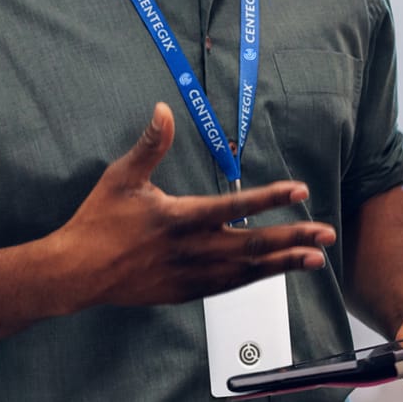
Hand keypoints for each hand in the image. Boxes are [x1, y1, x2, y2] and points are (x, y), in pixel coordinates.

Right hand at [42, 103, 336, 309]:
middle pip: (253, 245)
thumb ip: (150, 145)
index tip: (300, 191)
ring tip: (315, 258)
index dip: (271, 198)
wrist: (77, 274)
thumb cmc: (98, 222)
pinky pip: (230, 286)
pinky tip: (275, 272)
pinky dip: (256, 278)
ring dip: (283, 263)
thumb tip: (164, 109)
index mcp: (180, 218)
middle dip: (293, 238)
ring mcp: (192, 275)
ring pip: (248, 270)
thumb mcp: (121, 177)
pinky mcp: (187, 292)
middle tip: (326, 234)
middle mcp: (193, 250)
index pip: (235, 206)